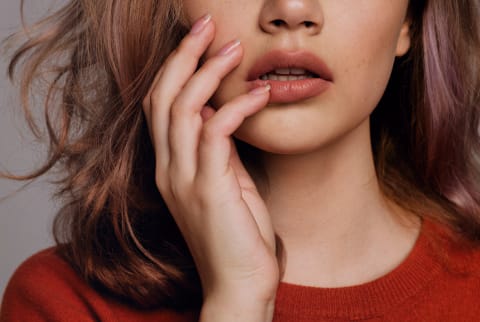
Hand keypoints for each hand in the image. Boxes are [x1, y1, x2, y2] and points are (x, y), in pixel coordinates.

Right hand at [142, 15, 278, 320]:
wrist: (239, 283)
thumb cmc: (237, 233)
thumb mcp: (226, 185)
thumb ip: (218, 153)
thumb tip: (221, 119)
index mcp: (170, 167)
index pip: (159, 105)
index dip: (175, 69)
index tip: (199, 40)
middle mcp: (168, 169)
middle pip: (163, 97)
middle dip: (183, 56)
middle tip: (207, 25)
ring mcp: (184, 179)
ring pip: (183, 109)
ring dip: (208, 73)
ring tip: (234, 48)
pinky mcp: (208, 189)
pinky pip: (217, 134)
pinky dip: (237, 107)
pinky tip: (260, 94)